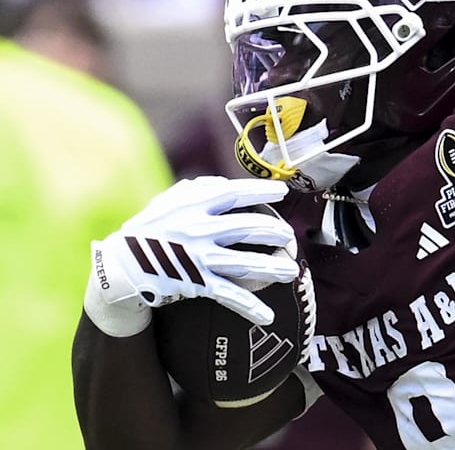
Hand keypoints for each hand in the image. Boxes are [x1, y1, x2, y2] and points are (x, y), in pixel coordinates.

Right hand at [84, 176, 298, 336]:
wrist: (118, 268)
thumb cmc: (147, 232)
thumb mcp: (167, 203)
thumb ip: (195, 190)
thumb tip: (223, 183)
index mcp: (191, 206)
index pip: (234, 193)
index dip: (261, 191)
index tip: (283, 191)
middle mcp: (197, 229)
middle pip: (247, 227)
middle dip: (274, 231)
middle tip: (289, 236)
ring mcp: (198, 257)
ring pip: (245, 262)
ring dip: (273, 267)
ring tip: (291, 271)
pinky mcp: (195, 283)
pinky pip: (228, 295)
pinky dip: (249, 307)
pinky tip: (268, 316)